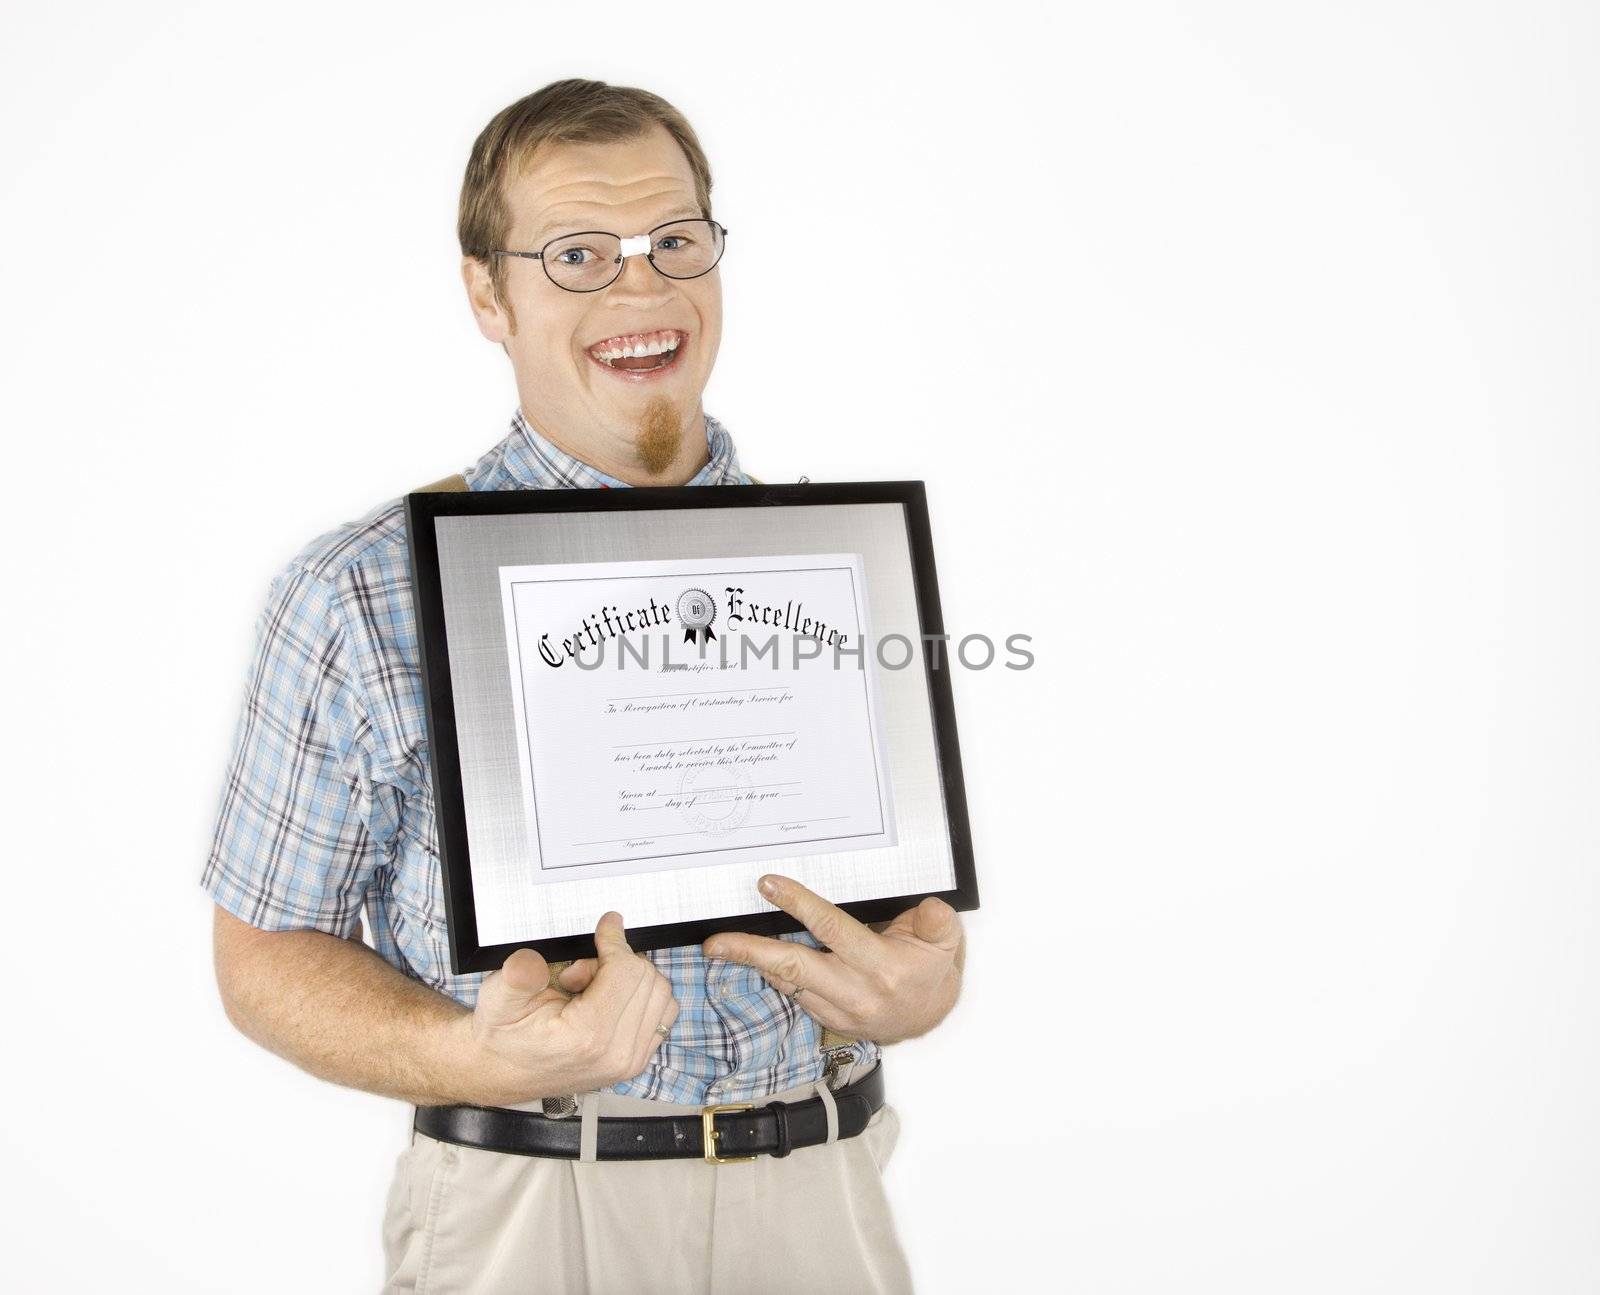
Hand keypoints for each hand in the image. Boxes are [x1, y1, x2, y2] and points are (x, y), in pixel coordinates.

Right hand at [460, 911, 678, 1104]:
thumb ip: (518, 976)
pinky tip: (609, 999)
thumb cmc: (503, 1034)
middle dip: (617, 962)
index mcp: (587, 1037)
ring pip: (661, 993)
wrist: (502, 1071)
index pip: (627, 970)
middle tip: (579, 973)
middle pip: (647, 978)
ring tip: (592, 988)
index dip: (615, 941)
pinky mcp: (637, 1061)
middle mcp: (617, 1054)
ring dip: (632, 979)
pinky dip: (641, 995)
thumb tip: (534, 960)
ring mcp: (630, 1062)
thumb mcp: (498, 998)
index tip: (603, 927)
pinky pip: (662, 1012)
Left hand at [701, 875, 964, 1045]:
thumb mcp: (944, 941)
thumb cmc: (929, 970)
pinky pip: (792, 993)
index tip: (769, 885)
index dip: (798, 905)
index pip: (831, 930)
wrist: (928, 1016)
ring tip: (721, 946)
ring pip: (785, 983)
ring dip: (752, 963)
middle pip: (791, 969)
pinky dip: (771, 974)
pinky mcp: (826, 1018)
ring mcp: (837, 1010)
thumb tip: (929, 907)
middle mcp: (855, 993)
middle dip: (749, 952)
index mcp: (881, 968)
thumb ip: (937, 921)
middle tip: (715, 942)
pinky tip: (753, 958)